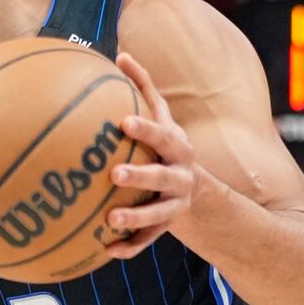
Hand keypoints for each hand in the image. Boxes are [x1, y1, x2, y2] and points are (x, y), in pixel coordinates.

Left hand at [105, 52, 196, 259]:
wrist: (198, 192)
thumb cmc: (167, 146)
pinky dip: (128, 247)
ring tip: (109, 218)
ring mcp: (174, 205)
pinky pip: (146, 241)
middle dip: (140, 175)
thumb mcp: (163, 119)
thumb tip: (120, 53)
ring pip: (157, 215)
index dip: (146, 130)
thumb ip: (144, 88)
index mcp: (177, 147)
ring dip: (134, 217)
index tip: (123, 123)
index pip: (162, 135)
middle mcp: (180, 176)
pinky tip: (105, 251)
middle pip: (162, 176)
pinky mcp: (165, 229)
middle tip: (114, 173)